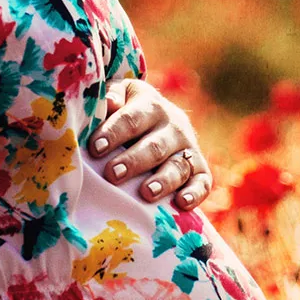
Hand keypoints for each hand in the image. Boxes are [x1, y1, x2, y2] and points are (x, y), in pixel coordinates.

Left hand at [87, 78, 212, 209]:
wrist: (160, 117)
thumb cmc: (128, 110)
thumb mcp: (120, 96)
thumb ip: (111, 96)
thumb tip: (110, 102)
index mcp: (151, 105)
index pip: (132, 118)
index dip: (114, 133)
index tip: (96, 148)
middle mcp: (174, 125)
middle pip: (155, 146)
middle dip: (134, 161)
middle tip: (113, 174)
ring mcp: (188, 148)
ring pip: (178, 165)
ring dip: (163, 180)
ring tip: (146, 193)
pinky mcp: (200, 169)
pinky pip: (203, 182)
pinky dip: (195, 193)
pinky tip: (181, 203)